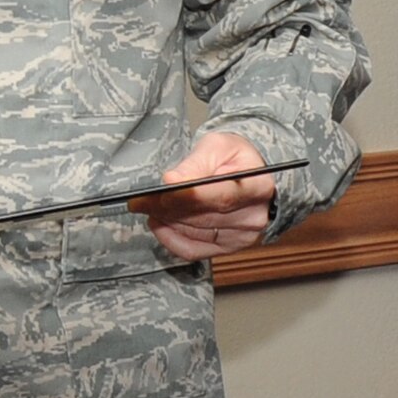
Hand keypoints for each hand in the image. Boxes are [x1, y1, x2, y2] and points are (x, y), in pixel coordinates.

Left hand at [131, 131, 273, 260]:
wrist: (248, 173)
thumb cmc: (234, 158)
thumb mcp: (216, 146)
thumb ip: (194, 163)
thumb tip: (172, 180)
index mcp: (257, 186)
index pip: (218, 197)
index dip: (186, 197)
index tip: (159, 193)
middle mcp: (253, 216)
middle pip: (202, 216)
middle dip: (165, 207)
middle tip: (139, 200)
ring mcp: (241, 235)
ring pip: (193, 233)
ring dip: (165, 220)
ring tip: (148, 206)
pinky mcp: (227, 247)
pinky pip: (193, 250)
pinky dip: (170, 238)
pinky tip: (159, 223)